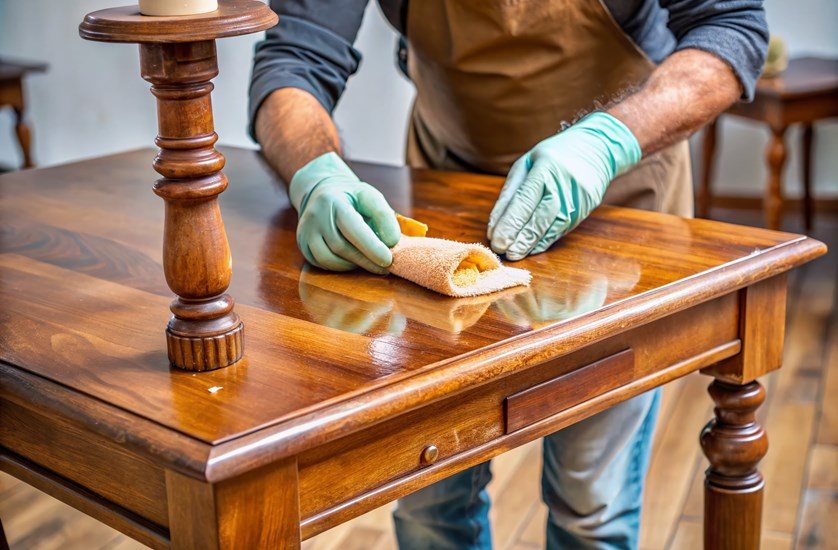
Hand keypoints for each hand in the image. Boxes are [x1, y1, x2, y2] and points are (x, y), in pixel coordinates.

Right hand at [290, 152, 400, 272]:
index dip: (371, 246)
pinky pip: (322, 263)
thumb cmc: (351, 197)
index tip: (388, 260)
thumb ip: (383, 215)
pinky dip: (341, 266)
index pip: (352, 227)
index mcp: (334, 201)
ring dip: (353, 265)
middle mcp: (315, 216)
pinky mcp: (303, 243)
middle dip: (366, 260)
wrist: (321, 192)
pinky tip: (353, 261)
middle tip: (385, 268)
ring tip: (370, 262)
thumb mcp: (370, 197)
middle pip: (341, 247)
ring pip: (330, 259)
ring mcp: (305, 231)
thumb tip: (391, 242)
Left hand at [487, 112, 640, 259]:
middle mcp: (564, 182)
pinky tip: (532, 248)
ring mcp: (578, 197)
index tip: (496, 241)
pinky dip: (545, 240)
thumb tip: (495, 225)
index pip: (525, 200)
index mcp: (546, 166)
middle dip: (521, 237)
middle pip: (541, 216)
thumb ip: (510, 193)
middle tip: (504, 252)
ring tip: (515, 254)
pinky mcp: (585, 208)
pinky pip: (562, 228)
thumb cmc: (551, 157)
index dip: (510, 223)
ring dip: (532, 243)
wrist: (595, 148)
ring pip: (553, 226)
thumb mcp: (526, 164)